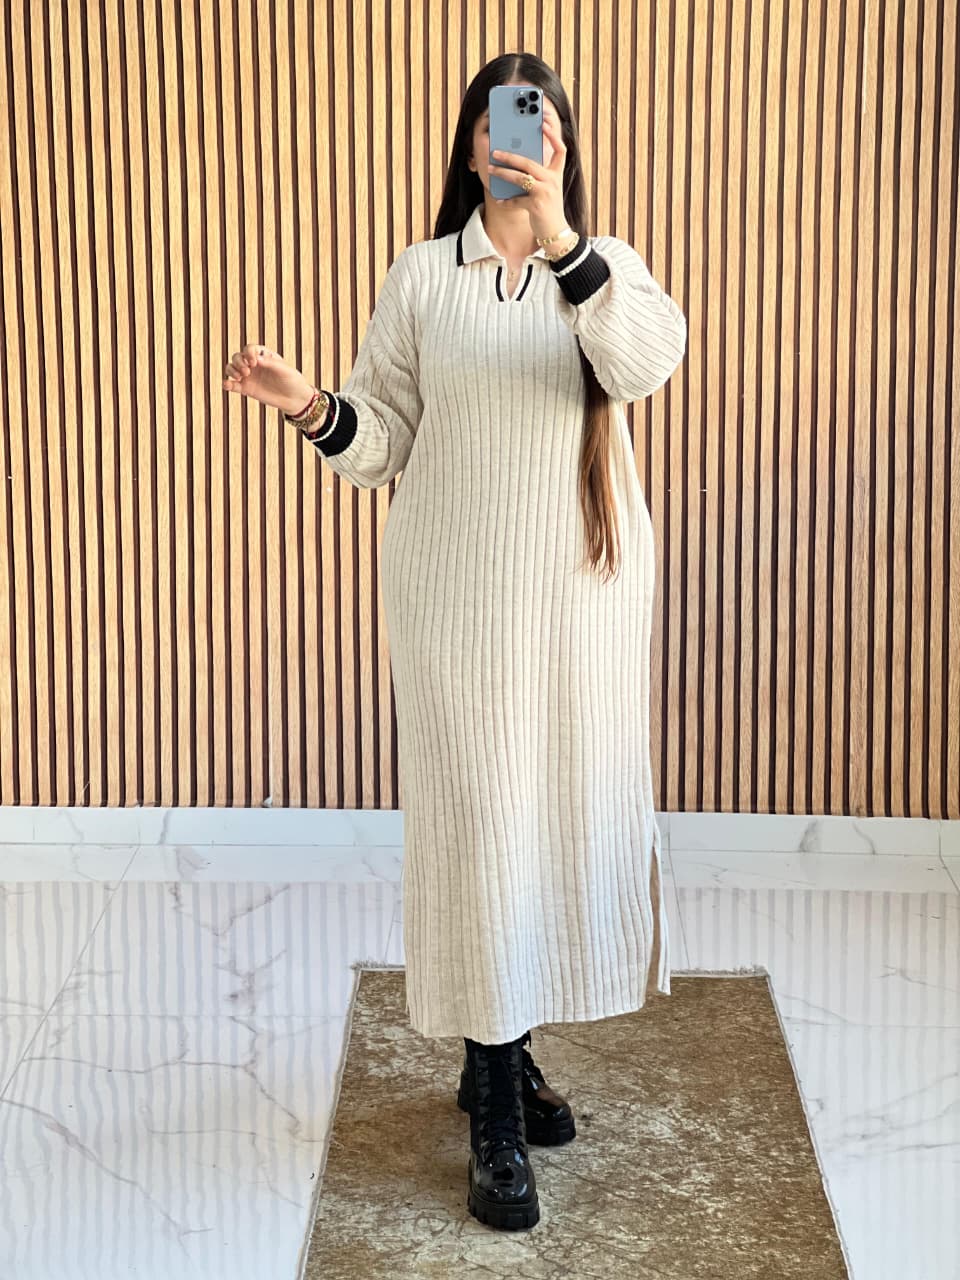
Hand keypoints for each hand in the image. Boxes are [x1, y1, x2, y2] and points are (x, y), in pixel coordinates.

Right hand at [222, 345, 313, 414]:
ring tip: (240, 377)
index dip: (248, 353)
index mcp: (263, 355)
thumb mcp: (285, 370)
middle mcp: (254, 364)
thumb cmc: (292, 381)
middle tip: (247, 372)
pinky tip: (227, 385)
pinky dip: (227, 384)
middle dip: (238, 362)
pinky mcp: (246, 388)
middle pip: (237, 357)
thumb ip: (270, 363)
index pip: (249, 348)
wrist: (295, 399)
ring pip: (231, 368)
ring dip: (231, 370)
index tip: (254, 363)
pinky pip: (232, 384)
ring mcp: (249, 376)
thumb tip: (256, 358)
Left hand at [488, 110, 568, 240]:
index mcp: (556, 174)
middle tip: (495, 151)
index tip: (543, 124)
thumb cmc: (548, 208)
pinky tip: (499, 200)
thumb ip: (538, 175)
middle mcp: (552, 181)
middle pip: (529, 163)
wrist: (555, 233)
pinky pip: (516, 200)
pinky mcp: (536, 206)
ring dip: (503, 173)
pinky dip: (506, 200)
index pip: (560, 149)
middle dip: (510, 156)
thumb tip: (517, 160)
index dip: (553, 135)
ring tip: (491, 170)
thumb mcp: (548, 188)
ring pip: (520, 178)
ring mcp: (545, 193)